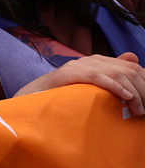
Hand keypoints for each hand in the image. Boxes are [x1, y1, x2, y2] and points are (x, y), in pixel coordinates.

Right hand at [16, 52, 144, 114]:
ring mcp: (79, 65)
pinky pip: (97, 76)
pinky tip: (125, 97)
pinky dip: (114, 87)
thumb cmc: (64, 96)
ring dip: (133, 93)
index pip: (132, 68)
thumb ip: (112, 75)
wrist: (33, 98)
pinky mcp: (69, 73)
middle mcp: (90, 60)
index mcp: (98, 62)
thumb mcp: (93, 88)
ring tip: (137, 109)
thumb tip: (134, 59)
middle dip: (143, 90)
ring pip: (116, 73)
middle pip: (128, 70)